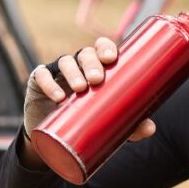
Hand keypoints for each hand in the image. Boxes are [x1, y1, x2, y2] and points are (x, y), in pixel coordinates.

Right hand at [22, 36, 155, 138]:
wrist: (54, 139)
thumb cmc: (86, 122)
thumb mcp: (109, 124)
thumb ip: (130, 125)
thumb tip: (150, 128)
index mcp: (97, 69)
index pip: (101, 49)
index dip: (106, 48)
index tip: (112, 58)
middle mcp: (78, 66)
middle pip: (85, 54)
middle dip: (91, 63)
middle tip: (97, 79)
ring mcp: (57, 73)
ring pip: (65, 62)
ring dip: (73, 72)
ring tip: (80, 88)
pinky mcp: (38, 82)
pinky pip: (42, 76)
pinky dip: (49, 83)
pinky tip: (58, 96)